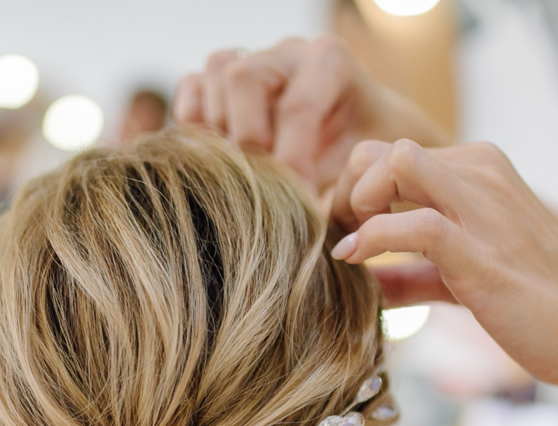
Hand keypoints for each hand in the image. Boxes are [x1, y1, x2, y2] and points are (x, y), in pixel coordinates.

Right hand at [173, 37, 448, 190]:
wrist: (351, 136)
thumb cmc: (362, 155)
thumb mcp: (369, 168)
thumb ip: (352, 192)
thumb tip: (328, 238)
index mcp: (327, 62)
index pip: (297, 106)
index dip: (292, 161)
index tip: (297, 202)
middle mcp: (282, 54)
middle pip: (241, 79)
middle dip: (248, 142)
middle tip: (262, 187)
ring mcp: (245, 63)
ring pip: (211, 84)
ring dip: (220, 139)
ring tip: (244, 177)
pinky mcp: (214, 85)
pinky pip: (189, 101)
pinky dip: (194, 134)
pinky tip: (221, 165)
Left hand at [328, 139, 557, 425]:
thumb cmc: (535, 304)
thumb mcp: (461, 279)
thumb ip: (412, 276)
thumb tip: (363, 284)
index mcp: (476, 172)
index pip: (388, 155)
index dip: (351, 192)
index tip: (341, 236)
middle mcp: (479, 175)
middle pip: (380, 151)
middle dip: (344, 193)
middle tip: (338, 240)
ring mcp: (482, 208)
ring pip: (394, 166)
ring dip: (354, 204)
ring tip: (347, 248)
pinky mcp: (482, 251)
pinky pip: (412, 225)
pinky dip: (371, 241)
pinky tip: (356, 264)